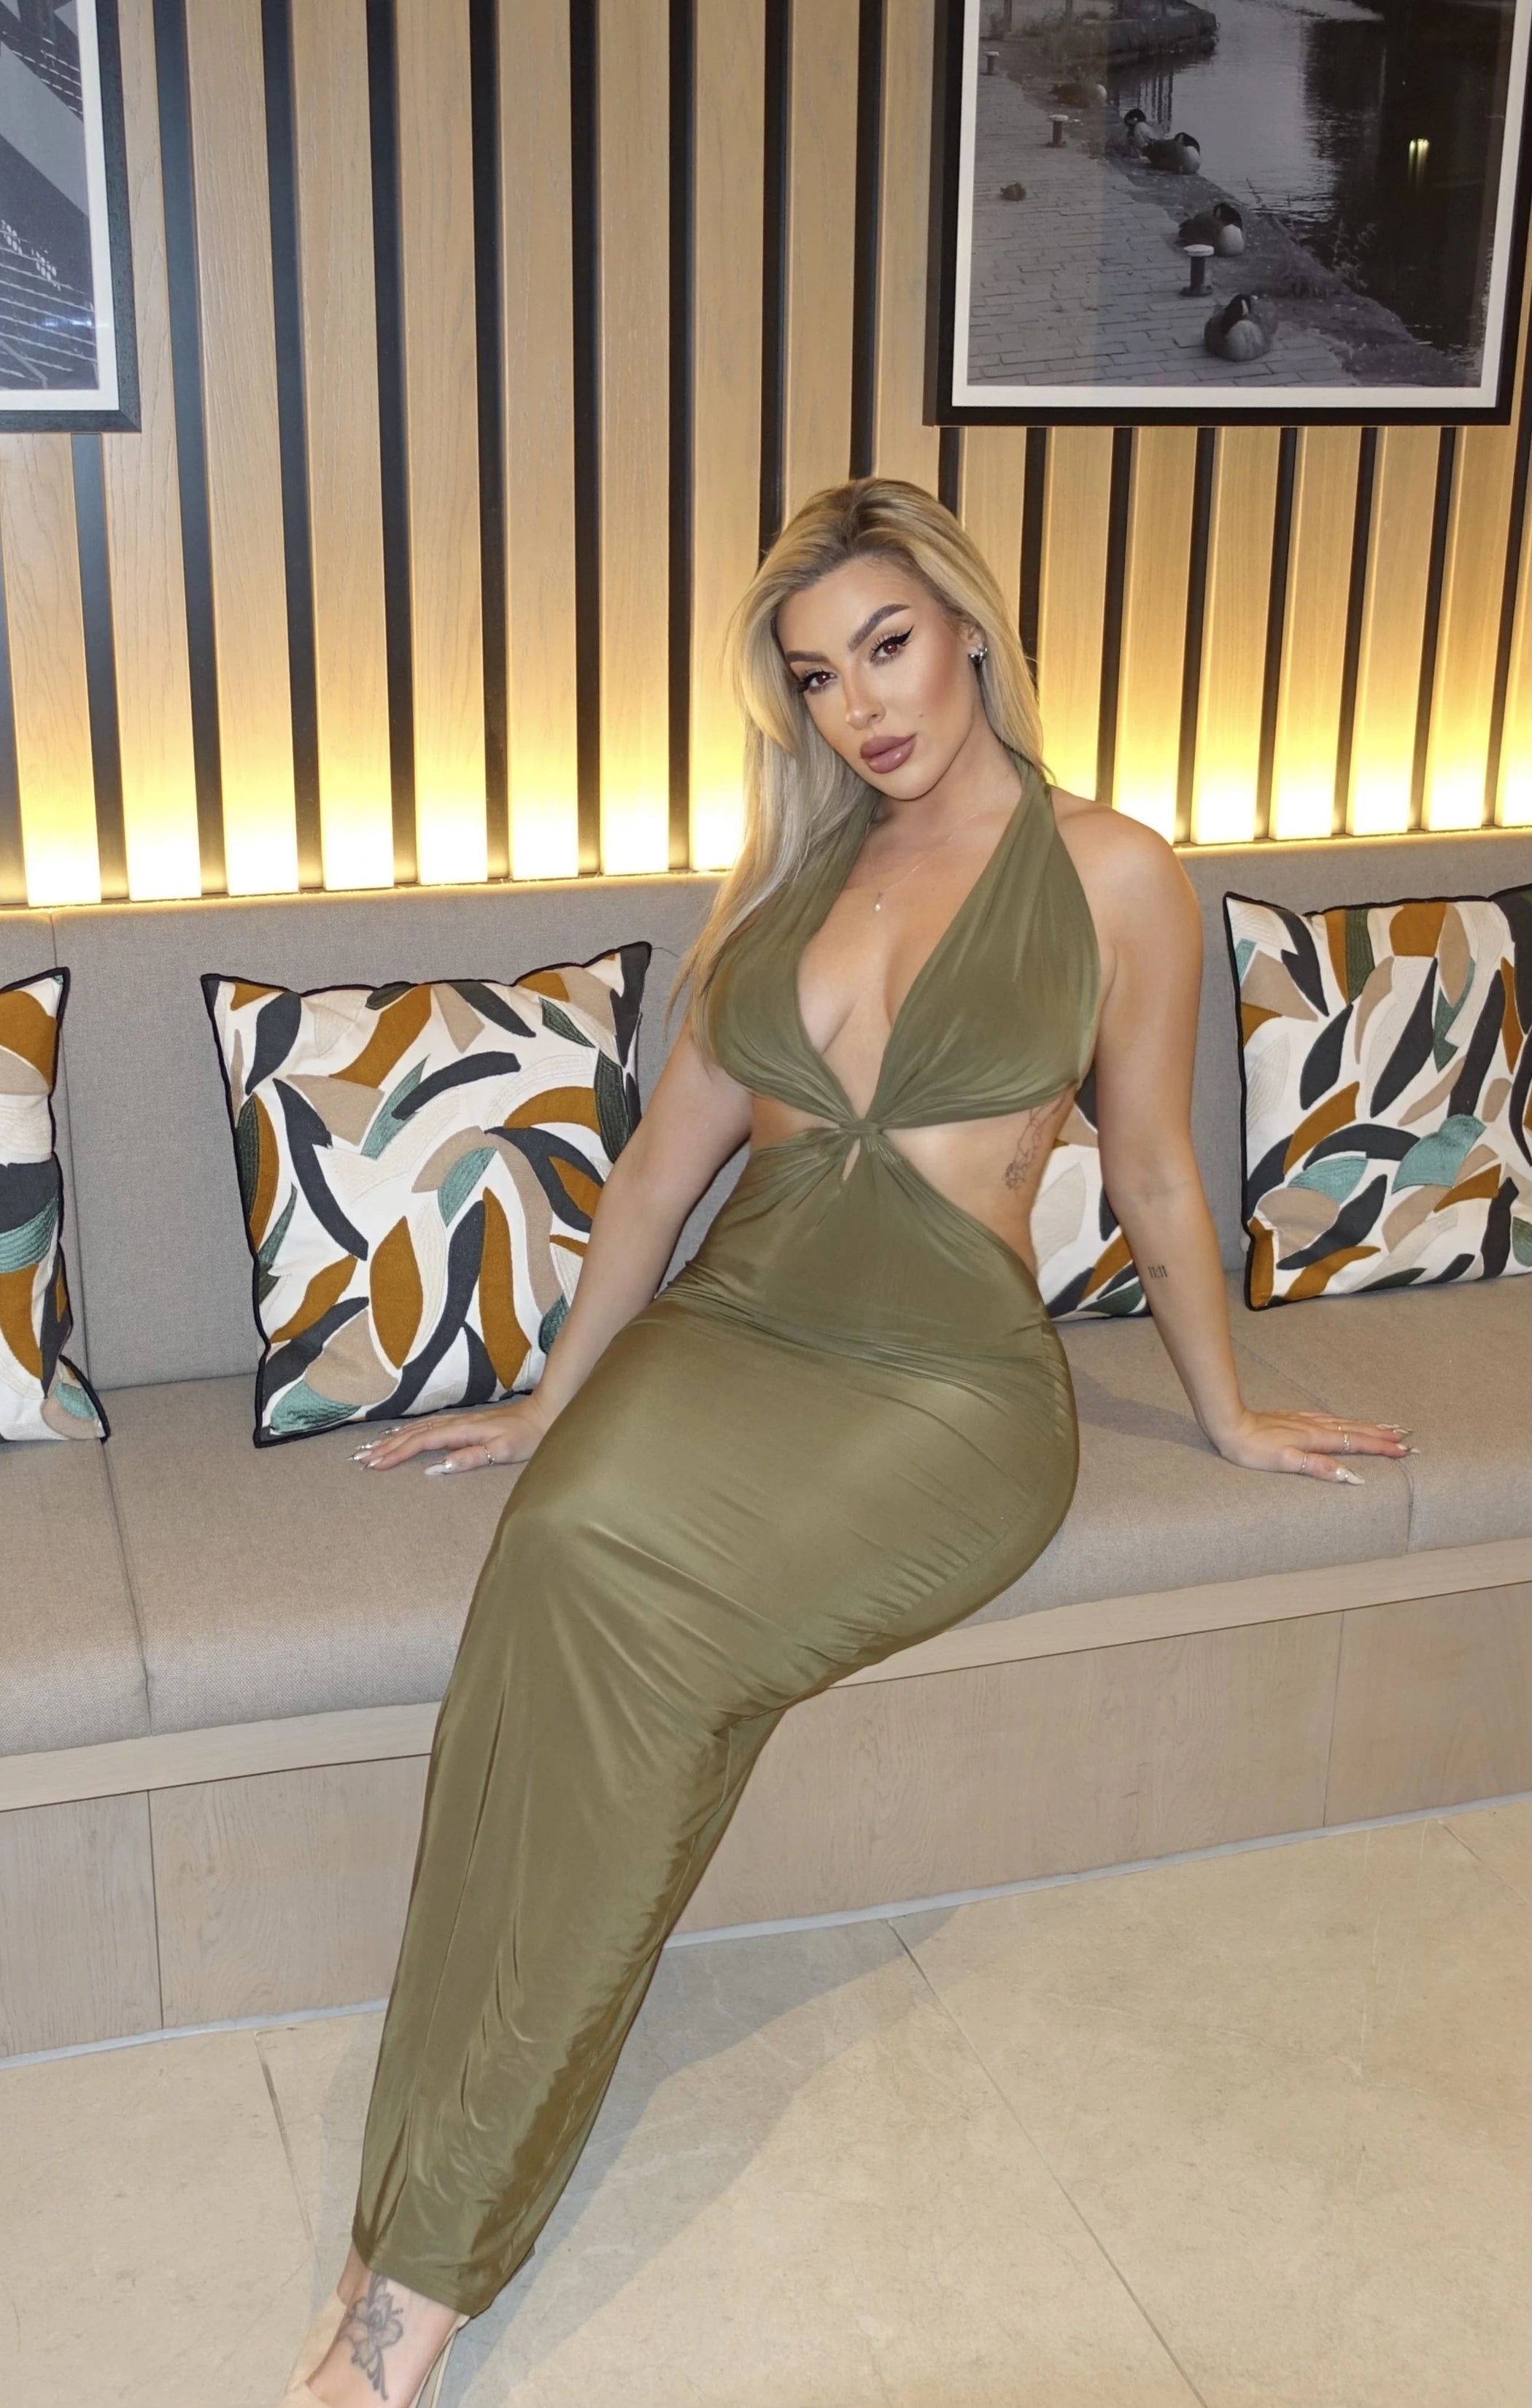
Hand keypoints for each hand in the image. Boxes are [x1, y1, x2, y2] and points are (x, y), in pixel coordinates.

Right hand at [352, 1397, 551, 1475]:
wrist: (544, 1413)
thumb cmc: (527, 1436)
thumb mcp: (503, 1451)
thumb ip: (471, 1457)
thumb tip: (438, 1466)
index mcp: (461, 1431)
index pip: (421, 1443)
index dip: (396, 1454)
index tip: (375, 1464)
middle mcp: (455, 1424)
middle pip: (413, 1435)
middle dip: (385, 1447)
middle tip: (360, 1459)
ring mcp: (458, 1422)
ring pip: (417, 1430)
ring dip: (393, 1439)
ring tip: (370, 1448)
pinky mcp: (463, 1423)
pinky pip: (427, 1427)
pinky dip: (409, 1432)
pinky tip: (401, 1435)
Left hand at [1210, 1408, 1411, 1482]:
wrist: (1228, 1424)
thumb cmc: (1252, 1449)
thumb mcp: (1285, 1462)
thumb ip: (1318, 1468)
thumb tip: (1350, 1476)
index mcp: (1315, 1439)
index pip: (1355, 1443)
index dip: (1380, 1447)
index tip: (1403, 1450)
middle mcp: (1314, 1427)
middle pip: (1355, 1430)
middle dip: (1381, 1435)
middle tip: (1405, 1437)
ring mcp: (1303, 1420)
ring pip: (1343, 1422)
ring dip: (1366, 1425)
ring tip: (1384, 1427)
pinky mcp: (1292, 1418)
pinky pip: (1328, 1417)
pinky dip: (1343, 1419)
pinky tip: (1343, 1420)